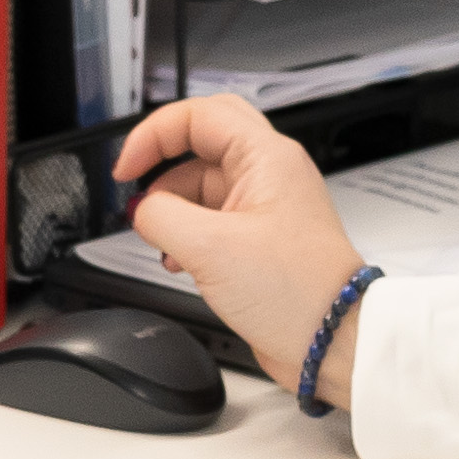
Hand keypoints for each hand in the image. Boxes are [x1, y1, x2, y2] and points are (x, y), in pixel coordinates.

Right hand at [115, 95, 372, 405]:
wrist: (332, 342)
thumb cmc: (297, 292)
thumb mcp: (209, 248)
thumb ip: (161, 217)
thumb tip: (140, 211)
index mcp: (267, 157)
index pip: (198, 116)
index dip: (153, 135)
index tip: (126, 169)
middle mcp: (271, 173)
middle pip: (203, 140)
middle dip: (163, 162)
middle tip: (135, 181)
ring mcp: (267, 205)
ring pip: (204, 183)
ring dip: (173, 207)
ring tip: (161, 240)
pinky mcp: (262, 238)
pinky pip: (214, 218)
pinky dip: (188, 233)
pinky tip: (178, 260)